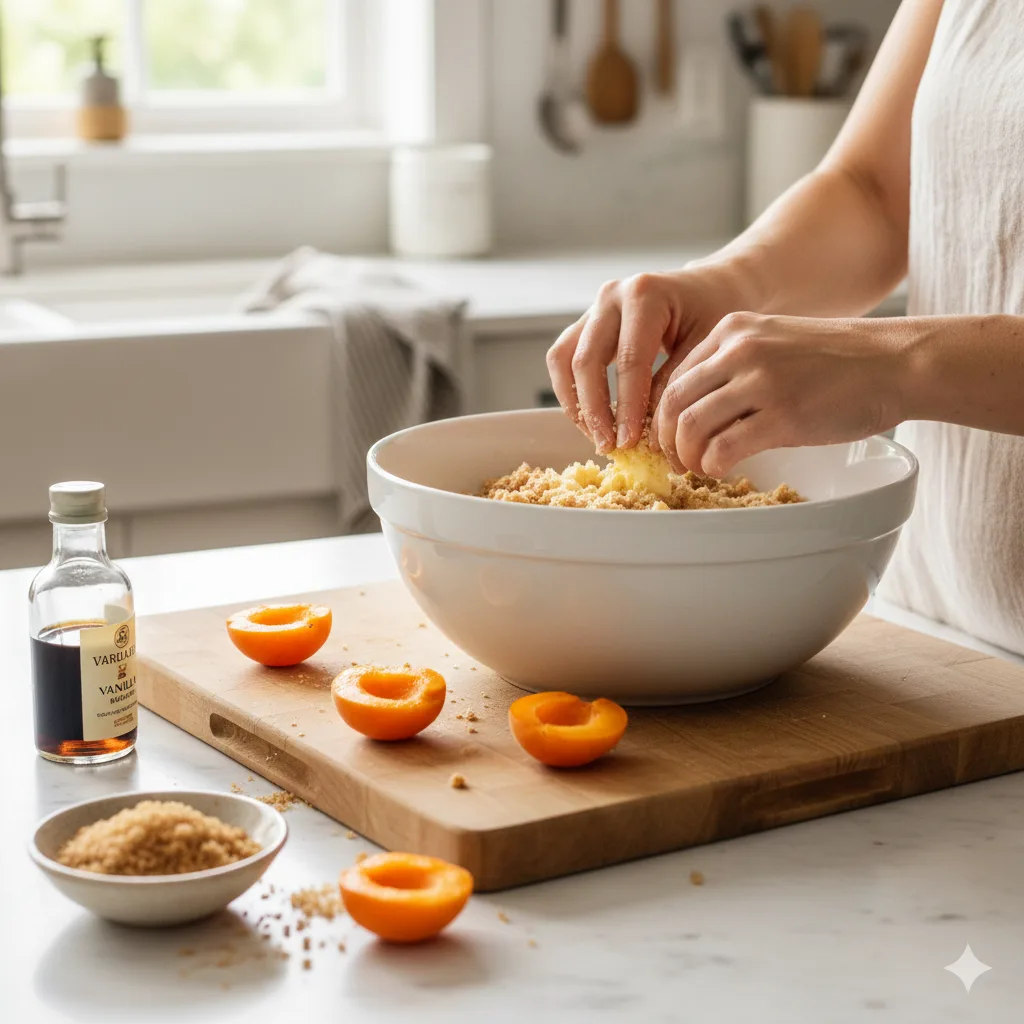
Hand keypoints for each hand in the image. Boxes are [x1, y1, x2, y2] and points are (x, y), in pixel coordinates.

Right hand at [545, 267, 747, 453]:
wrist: (710, 288)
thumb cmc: (715, 313)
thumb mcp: (707, 346)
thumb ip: (675, 383)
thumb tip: (648, 430)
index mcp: (645, 295)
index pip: (629, 359)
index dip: (627, 406)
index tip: (629, 442)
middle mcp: (612, 296)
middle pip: (586, 359)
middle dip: (594, 409)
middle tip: (609, 445)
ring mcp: (594, 308)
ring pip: (563, 359)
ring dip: (574, 403)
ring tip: (596, 437)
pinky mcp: (585, 324)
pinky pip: (562, 359)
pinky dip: (570, 392)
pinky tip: (591, 420)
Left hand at [650, 312, 907, 476]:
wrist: (896, 363)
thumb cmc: (839, 361)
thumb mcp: (777, 343)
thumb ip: (736, 366)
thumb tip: (698, 410)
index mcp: (733, 331)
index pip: (675, 376)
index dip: (663, 414)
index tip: (669, 438)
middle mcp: (740, 350)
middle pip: (673, 402)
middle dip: (666, 439)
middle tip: (675, 461)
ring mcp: (761, 381)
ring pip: (691, 425)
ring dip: (686, 455)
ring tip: (696, 468)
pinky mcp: (782, 415)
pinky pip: (723, 447)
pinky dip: (712, 464)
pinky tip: (720, 470)